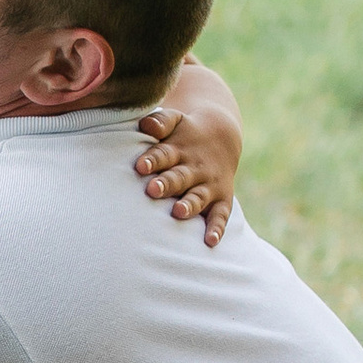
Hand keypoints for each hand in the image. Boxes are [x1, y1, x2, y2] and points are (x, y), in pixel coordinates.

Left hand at [132, 100, 239, 246]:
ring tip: (178, 212)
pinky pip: (220, 215)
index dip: (152, 160)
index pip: (163, 154)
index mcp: (178, 149)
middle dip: (167, 184)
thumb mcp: (175, 121)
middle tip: (152, 190)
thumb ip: (160, 122)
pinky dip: (217, 228)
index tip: (140, 166)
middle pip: (179, 177)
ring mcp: (209, 185)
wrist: (222, 135)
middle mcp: (194, 169)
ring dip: (189, 205)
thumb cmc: (184, 133)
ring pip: (198, 197)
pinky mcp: (221, 199)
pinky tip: (209, 241)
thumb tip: (145, 123)